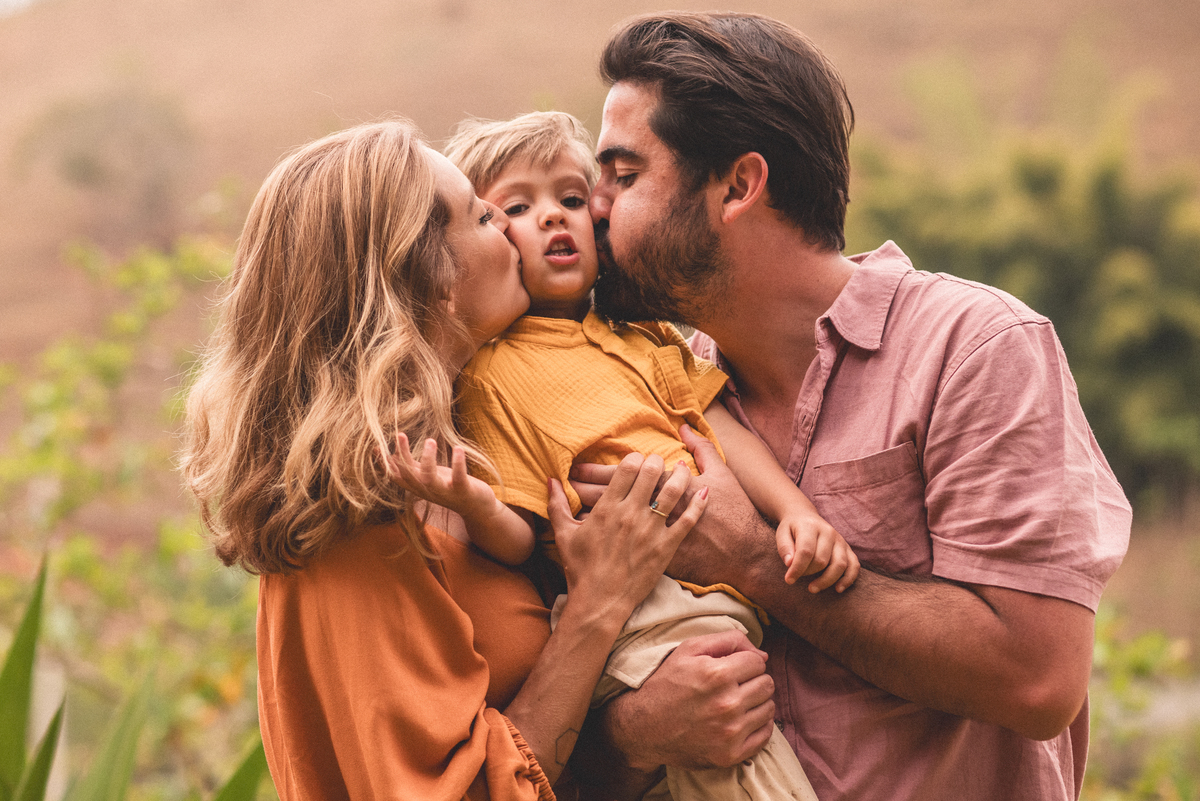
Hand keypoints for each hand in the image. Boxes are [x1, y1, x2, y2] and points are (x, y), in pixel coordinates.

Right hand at [384, 433, 498, 518]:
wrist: (476, 507)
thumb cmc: (450, 486)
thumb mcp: (427, 476)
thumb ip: (411, 467)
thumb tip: (392, 455)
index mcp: (418, 485)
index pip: (396, 476)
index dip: (384, 464)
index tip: (375, 446)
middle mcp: (428, 490)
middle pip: (409, 475)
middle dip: (402, 455)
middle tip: (399, 434)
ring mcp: (445, 491)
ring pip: (429, 478)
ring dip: (427, 458)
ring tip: (430, 440)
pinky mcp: (462, 490)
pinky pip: (458, 477)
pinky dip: (458, 463)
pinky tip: (458, 448)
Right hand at [548, 453, 707, 620]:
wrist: (599, 602)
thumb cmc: (580, 569)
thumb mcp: (564, 534)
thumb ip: (557, 504)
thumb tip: (550, 479)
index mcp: (607, 507)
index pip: (627, 468)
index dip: (635, 458)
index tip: (638, 460)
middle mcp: (630, 514)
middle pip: (651, 473)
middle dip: (657, 461)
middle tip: (660, 461)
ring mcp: (650, 530)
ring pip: (672, 492)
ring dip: (680, 475)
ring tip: (683, 468)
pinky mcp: (666, 547)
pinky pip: (688, 521)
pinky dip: (698, 504)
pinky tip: (705, 492)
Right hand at [602, 629, 775, 770]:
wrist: (643, 727)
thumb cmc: (666, 684)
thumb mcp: (688, 649)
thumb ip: (728, 640)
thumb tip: (762, 654)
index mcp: (717, 674)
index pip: (758, 662)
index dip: (745, 662)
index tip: (732, 668)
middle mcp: (727, 704)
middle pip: (767, 684)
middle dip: (753, 680)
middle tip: (733, 685)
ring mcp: (730, 732)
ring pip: (768, 708)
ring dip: (756, 702)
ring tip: (735, 702)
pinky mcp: (730, 754)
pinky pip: (765, 735)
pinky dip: (758, 725)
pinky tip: (740, 720)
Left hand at [777, 512, 860, 592]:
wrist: (805, 516)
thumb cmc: (792, 529)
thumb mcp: (782, 533)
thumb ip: (785, 547)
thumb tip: (790, 564)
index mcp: (811, 527)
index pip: (806, 551)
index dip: (797, 568)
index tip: (788, 580)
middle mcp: (828, 532)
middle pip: (822, 560)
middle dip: (808, 573)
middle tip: (797, 577)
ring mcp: (840, 540)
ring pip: (840, 565)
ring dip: (826, 581)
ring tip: (812, 589)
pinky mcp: (848, 549)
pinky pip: (854, 565)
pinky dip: (848, 579)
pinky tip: (838, 589)